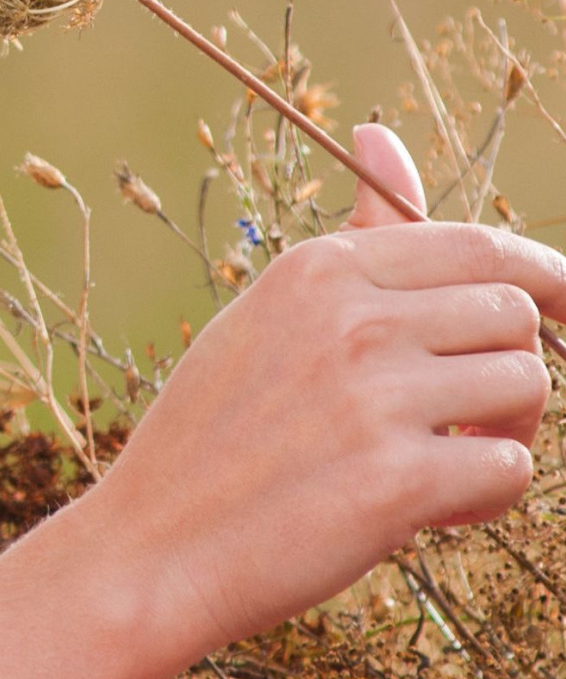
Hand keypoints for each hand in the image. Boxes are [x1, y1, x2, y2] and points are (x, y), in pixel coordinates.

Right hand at [78, 123, 565, 665]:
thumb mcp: (267, 314)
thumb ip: (353, 240)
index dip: (539, 279)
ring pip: (525, 386)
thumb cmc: (214, 432)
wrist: (154, 546)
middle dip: (508, 364)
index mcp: (317, 269)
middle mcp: (349, 318)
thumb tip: (379, 133)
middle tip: (462, 413)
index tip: (558, 309)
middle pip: (513, 313)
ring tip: (440, 457)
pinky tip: (427, 509)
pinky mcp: (397, 482)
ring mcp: (375, 397)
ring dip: (504, 429)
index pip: (477, 245)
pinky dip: (484, 496)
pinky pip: (510, 470)